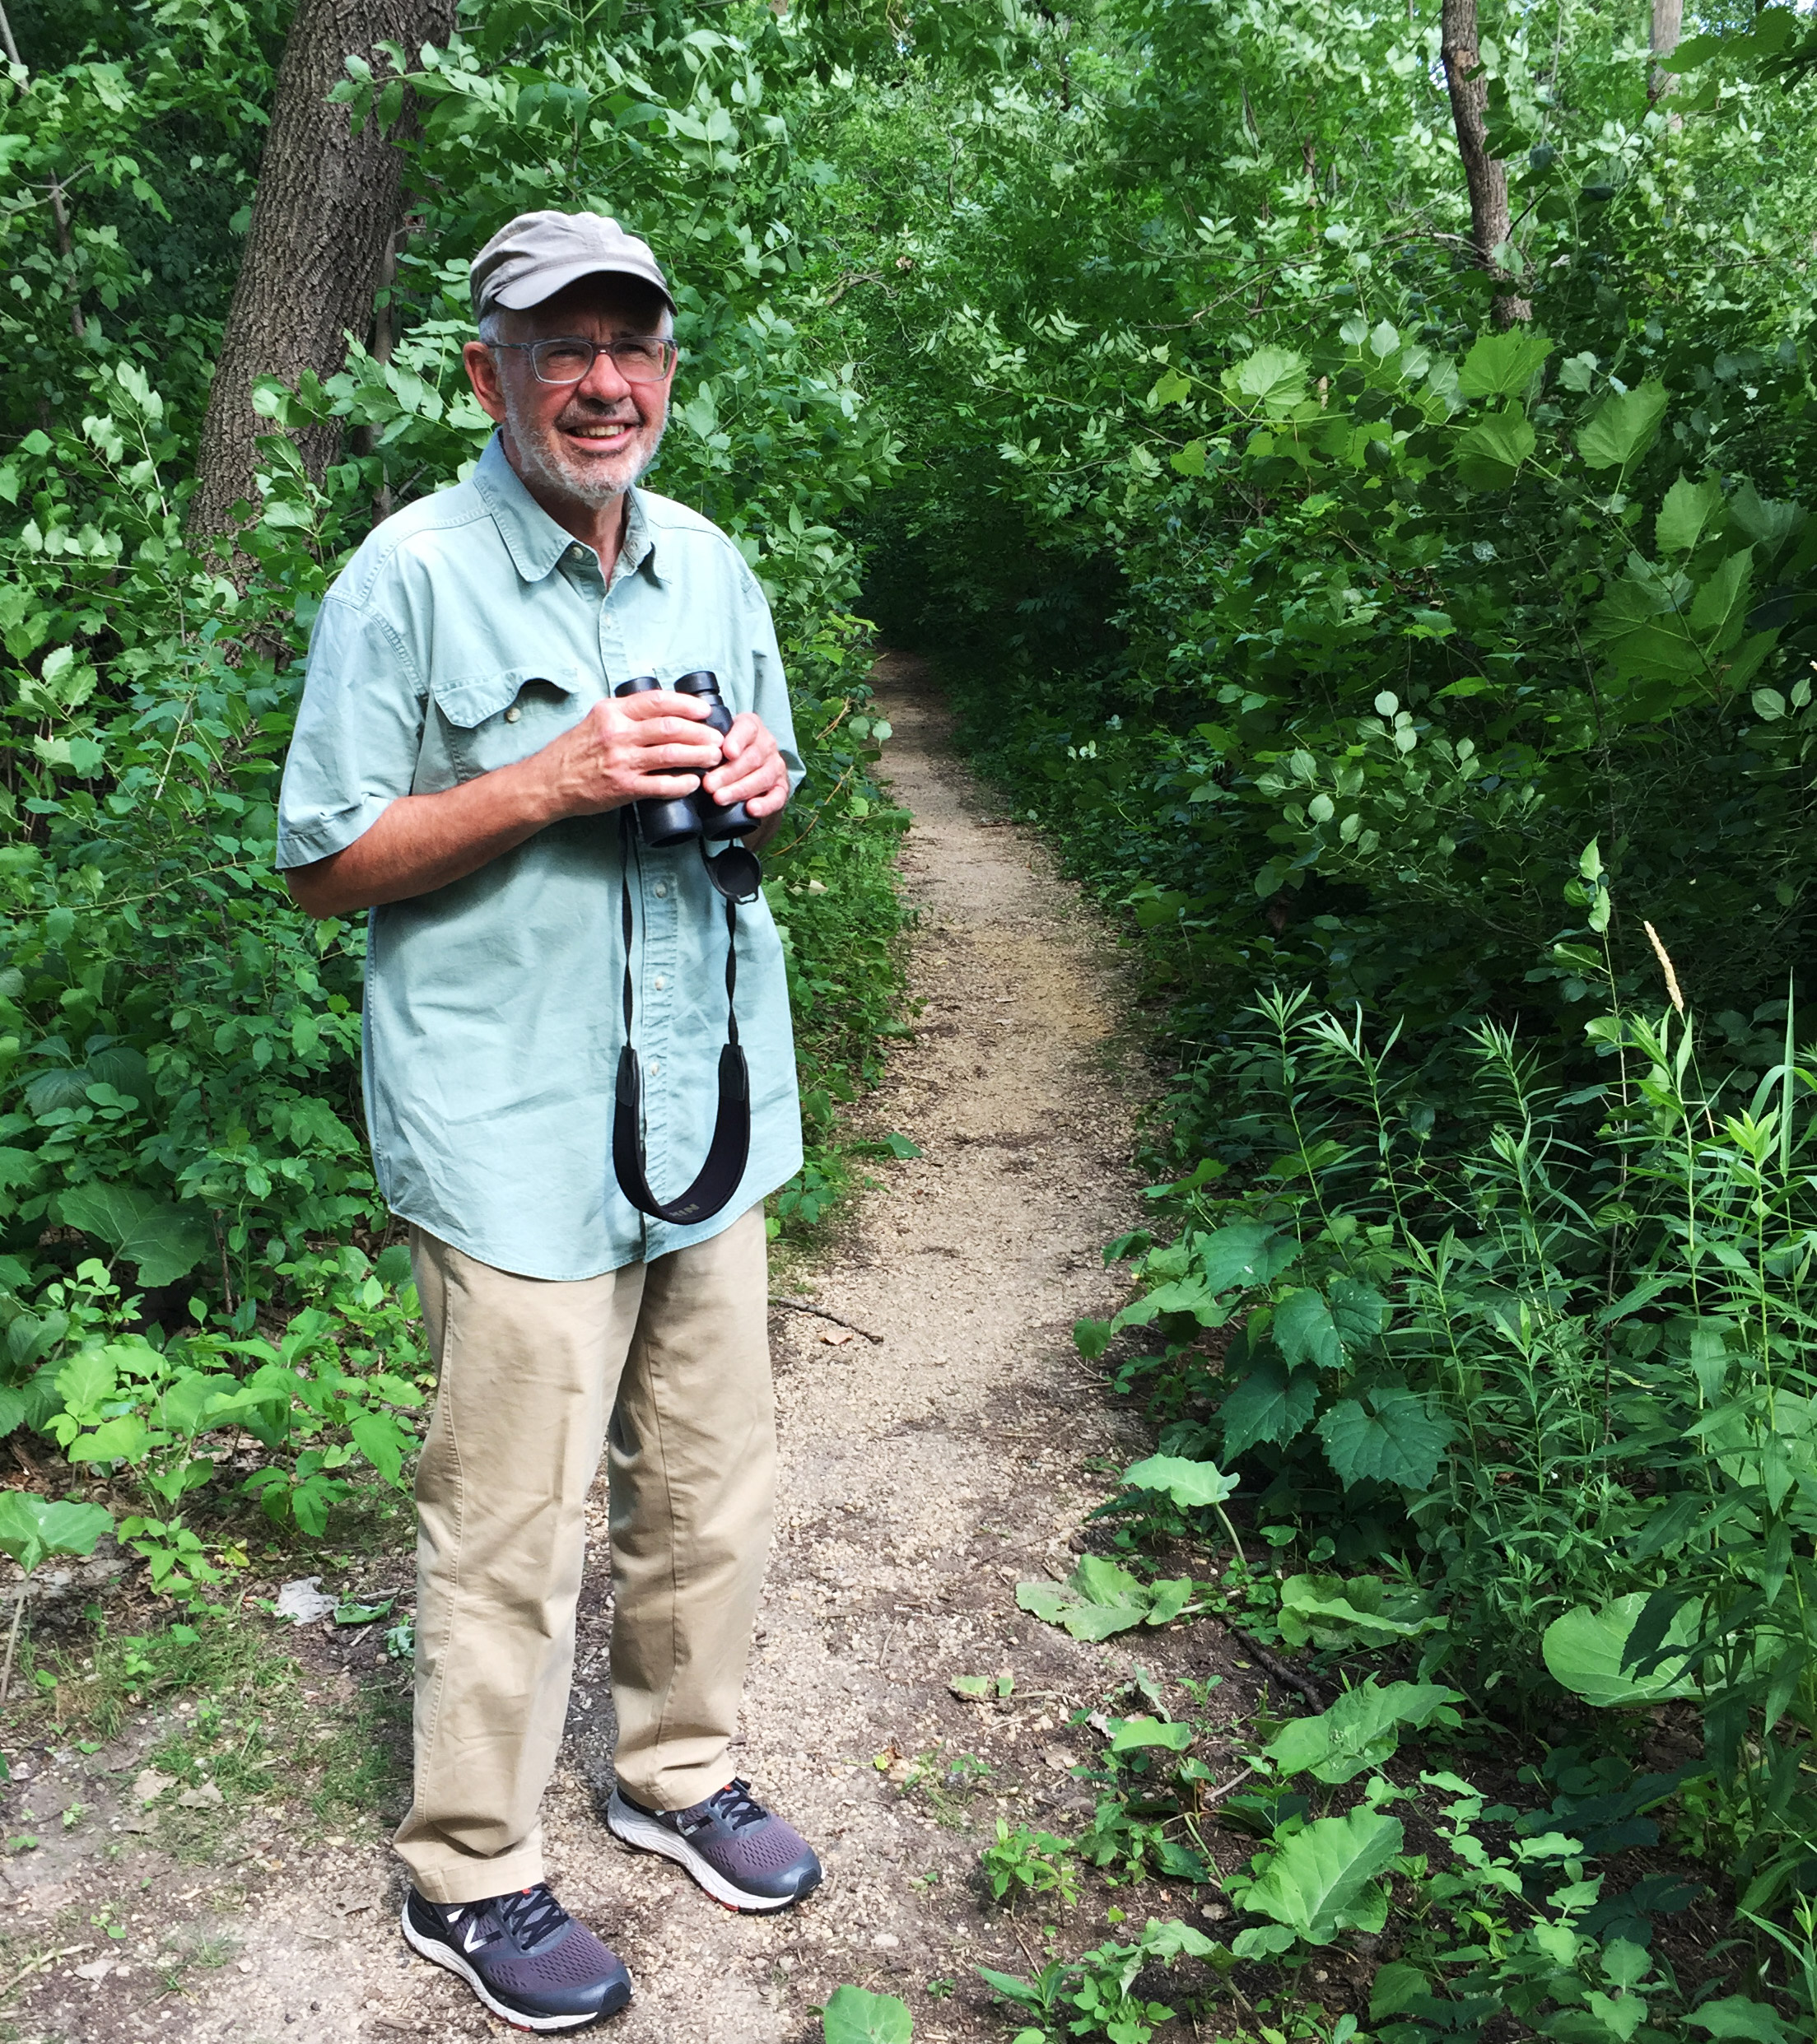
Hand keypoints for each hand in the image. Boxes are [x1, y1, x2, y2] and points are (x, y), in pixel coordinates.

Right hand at [533, 688, 720, 821]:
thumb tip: (664, 710)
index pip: (658, 701)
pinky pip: (661, 785)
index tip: (705, 711)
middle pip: (671, 727)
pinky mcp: (623, 787)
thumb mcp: (596, 720)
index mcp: (612, 712)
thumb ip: (625, 713)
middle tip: (717, 738)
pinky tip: (693, 782)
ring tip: (713, 758)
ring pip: (671, 754)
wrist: (549, 782)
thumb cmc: (575, 751)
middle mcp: (617, 733)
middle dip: (701, 732)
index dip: (688, 704)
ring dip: (699, 755)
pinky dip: (682, 784)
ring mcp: (621, 761)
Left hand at [702, 711, 789, 818]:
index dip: (737, 741)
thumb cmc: (723, 751)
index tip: (725, 752)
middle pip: (752, 758)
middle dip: (729, 773)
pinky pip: (778, 797)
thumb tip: (684, 744)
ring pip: (763, 778)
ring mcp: (776, 766)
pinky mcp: (782, 787)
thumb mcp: (716, 737)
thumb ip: (705, 736)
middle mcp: (767, 744)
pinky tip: (751, 809)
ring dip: (740, 789)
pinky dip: (765, 805)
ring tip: (719, 799)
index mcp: (751, 726)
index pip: (747, 729)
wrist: (745, 768)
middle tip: (708, 785)